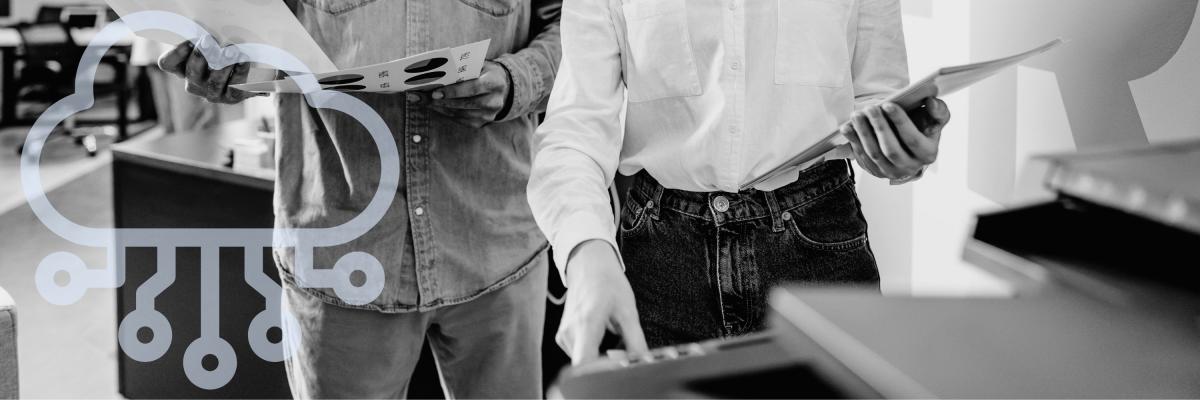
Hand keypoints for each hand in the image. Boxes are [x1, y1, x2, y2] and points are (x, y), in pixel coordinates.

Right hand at [158, 35, 260, 104]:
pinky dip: (239, 71)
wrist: (250, 73)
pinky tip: (243, 59)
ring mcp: (213, 93)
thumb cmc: (225, 52)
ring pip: (214, 81)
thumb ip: (201, 37)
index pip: (168, 63)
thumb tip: (198, 24)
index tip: (191, 39)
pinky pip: (234, 86)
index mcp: (183, 68)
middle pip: (192, 72)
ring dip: (222, 64)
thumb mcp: (211, 43)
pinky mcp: (232, 97)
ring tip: (231, 50)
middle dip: (200, 55)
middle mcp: (194, 84)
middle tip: (209, 40)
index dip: (176, 52)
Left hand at [409, 61, 510, 127]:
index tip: (434, 92)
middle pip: (463, 103)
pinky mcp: (480, 123)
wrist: (503, 87)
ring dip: (437, 107)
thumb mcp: (479, 64)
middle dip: (438, 101)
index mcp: (495, 82)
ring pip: (458, 113)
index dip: (453, 91)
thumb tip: (436, 70)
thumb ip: (463, 67)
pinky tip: (431, 106)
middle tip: (418, 97)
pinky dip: (443, 112)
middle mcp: (494, 101)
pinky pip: (458, 119)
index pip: (473, 88)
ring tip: (420, 101)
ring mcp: (488, 115)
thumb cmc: (485, 71)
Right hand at [557, 240, 648, 364]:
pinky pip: (580, 354)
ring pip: (584, 362)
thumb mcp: (628, 311)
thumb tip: (643, 363)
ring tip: (614, 336)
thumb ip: (636, 341)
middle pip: (587, 366)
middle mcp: (570, 332)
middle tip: (626, 351)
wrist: (588, 264)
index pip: (585, 362)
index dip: (602, 371)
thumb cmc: (608, 283)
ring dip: (602, 359)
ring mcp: (563, 335)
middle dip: (607, 366)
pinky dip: (594, 352)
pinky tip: (603, 335)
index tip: (619, 367)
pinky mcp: (563, 337)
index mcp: (587, 323)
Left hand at [841, 97, 950, 179]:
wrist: (907, 143)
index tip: (888, 105)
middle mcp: (910, 167)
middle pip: (891, 149)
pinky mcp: (876, 171)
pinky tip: (847, 127)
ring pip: (874, 154)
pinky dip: (853, 141)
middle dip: (879, 127)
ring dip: (863, 133)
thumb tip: (931, 102)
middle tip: (870, 108)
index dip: (900, 122)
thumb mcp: (935, 119)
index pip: (913, 139)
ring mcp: (891, 172)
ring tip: (857, 114)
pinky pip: (862, 157)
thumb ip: (938, 110)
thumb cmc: (922, 127)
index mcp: (928, 154)